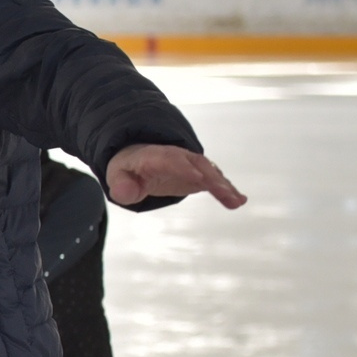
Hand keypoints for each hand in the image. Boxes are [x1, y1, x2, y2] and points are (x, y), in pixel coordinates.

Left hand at [106, 143, 246, 209]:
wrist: (141, 160)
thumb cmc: (129, 170)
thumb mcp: (117, 176)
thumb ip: (121, 186)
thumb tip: (126, 194)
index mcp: (154, 156)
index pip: (170, 159)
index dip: (183, 167)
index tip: (197, 177)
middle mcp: (178, 157)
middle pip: (196, 164)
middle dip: (210, 177)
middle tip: (223, 191)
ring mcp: (191, 165)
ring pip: (210, 172)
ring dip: (224, 186)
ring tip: (235, 201)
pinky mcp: (200, 175)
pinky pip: (215, 182)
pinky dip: (227, 190)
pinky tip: (239, 201)